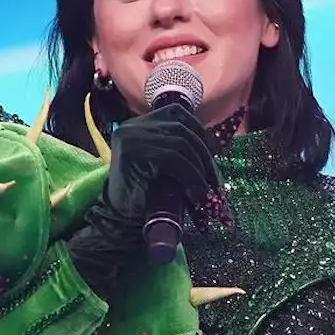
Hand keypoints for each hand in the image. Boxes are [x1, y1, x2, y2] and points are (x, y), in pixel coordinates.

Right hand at [67, 105, 226, 293]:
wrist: (117, 220)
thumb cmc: (143, 194)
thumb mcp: (162, 165)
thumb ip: (178, 149)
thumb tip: (217, 145)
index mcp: (138, 124)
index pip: (177, 114)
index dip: (199, 132)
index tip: (210, 156)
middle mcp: (133, 126)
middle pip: (182, 130)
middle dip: (204, 156)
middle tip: (214, 182)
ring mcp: (132, 138)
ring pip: (182, 144)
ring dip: (200, 169)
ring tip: (205, 191)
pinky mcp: (134, 154)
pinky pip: (175, 159)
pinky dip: (192, 176)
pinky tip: (196, 193)